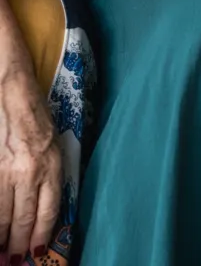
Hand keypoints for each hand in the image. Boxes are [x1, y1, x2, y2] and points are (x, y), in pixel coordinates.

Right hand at [0, 58, 61, 261]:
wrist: (11, 92)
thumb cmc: (36, 115)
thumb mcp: (53, 143)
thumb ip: (49, 173)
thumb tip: (43, 206)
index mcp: (51, 164)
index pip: (49, 209)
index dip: (42, 233)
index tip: (38, 250)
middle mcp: (29, 170)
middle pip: (24, 217)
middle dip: (17, 244)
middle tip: (13, 262)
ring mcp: (5, 170)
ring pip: (2, 214)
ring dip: (0, 237)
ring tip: (0, 255)